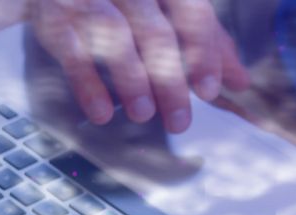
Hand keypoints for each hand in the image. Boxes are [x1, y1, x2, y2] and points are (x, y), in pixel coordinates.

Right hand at [30, 0, 250, 132]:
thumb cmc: (123, 0)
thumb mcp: (166, 12)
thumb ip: (203, 40)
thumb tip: (240, 80)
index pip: (190, 10)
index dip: (202, 49)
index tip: (208, 90)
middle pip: (154, 31)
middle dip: (169, 78)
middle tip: (180, 121)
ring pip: (115, 36)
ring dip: (132, 79)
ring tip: (144, 114)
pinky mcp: (56, 19)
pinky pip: (73, 52)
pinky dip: (88, 84)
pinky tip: (102, 113)